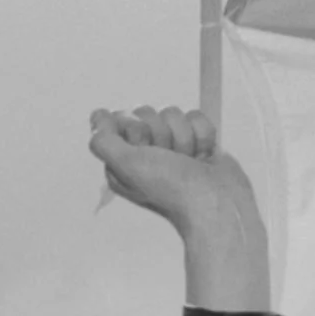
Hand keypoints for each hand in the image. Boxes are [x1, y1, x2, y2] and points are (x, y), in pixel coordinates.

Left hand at [89, 106, 267, 312]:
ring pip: (173, 113)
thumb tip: (98, 115)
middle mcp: (144, 152)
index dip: (137, 129)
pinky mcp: (195, 142)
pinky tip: (202, 158)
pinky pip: (196, 117)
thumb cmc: (171, 190)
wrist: (217, 203)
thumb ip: (104, 140)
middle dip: (162, 134)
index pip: (121, 118)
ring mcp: (171, 147)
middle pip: (147, 113)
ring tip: (187, 162)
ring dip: (184, 137)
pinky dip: (203, 136)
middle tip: (169, 159)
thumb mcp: (126, 165)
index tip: (146, 150)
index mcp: (122, 159)